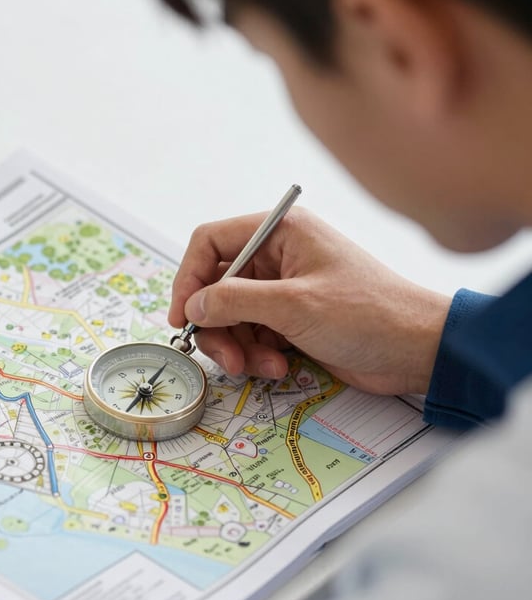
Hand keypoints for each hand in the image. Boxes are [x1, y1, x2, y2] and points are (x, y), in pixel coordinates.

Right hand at [168, 207, 450, 395]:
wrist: (417, 350)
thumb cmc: (366, 314)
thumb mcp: (293, 305)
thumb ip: (234, 301)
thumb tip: (192, 306)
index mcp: (279, 232)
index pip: (211, 242)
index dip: (189, 278)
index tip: (181, 316)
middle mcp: (277, 255)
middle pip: (217, 286)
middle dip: (217, 324)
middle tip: (226, 358)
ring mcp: (283, 289)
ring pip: (232, 315)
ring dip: (238, 345)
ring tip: (260, 366)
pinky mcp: (291, 319)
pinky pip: (253, 333)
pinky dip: (257, 354)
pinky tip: (278, 368)